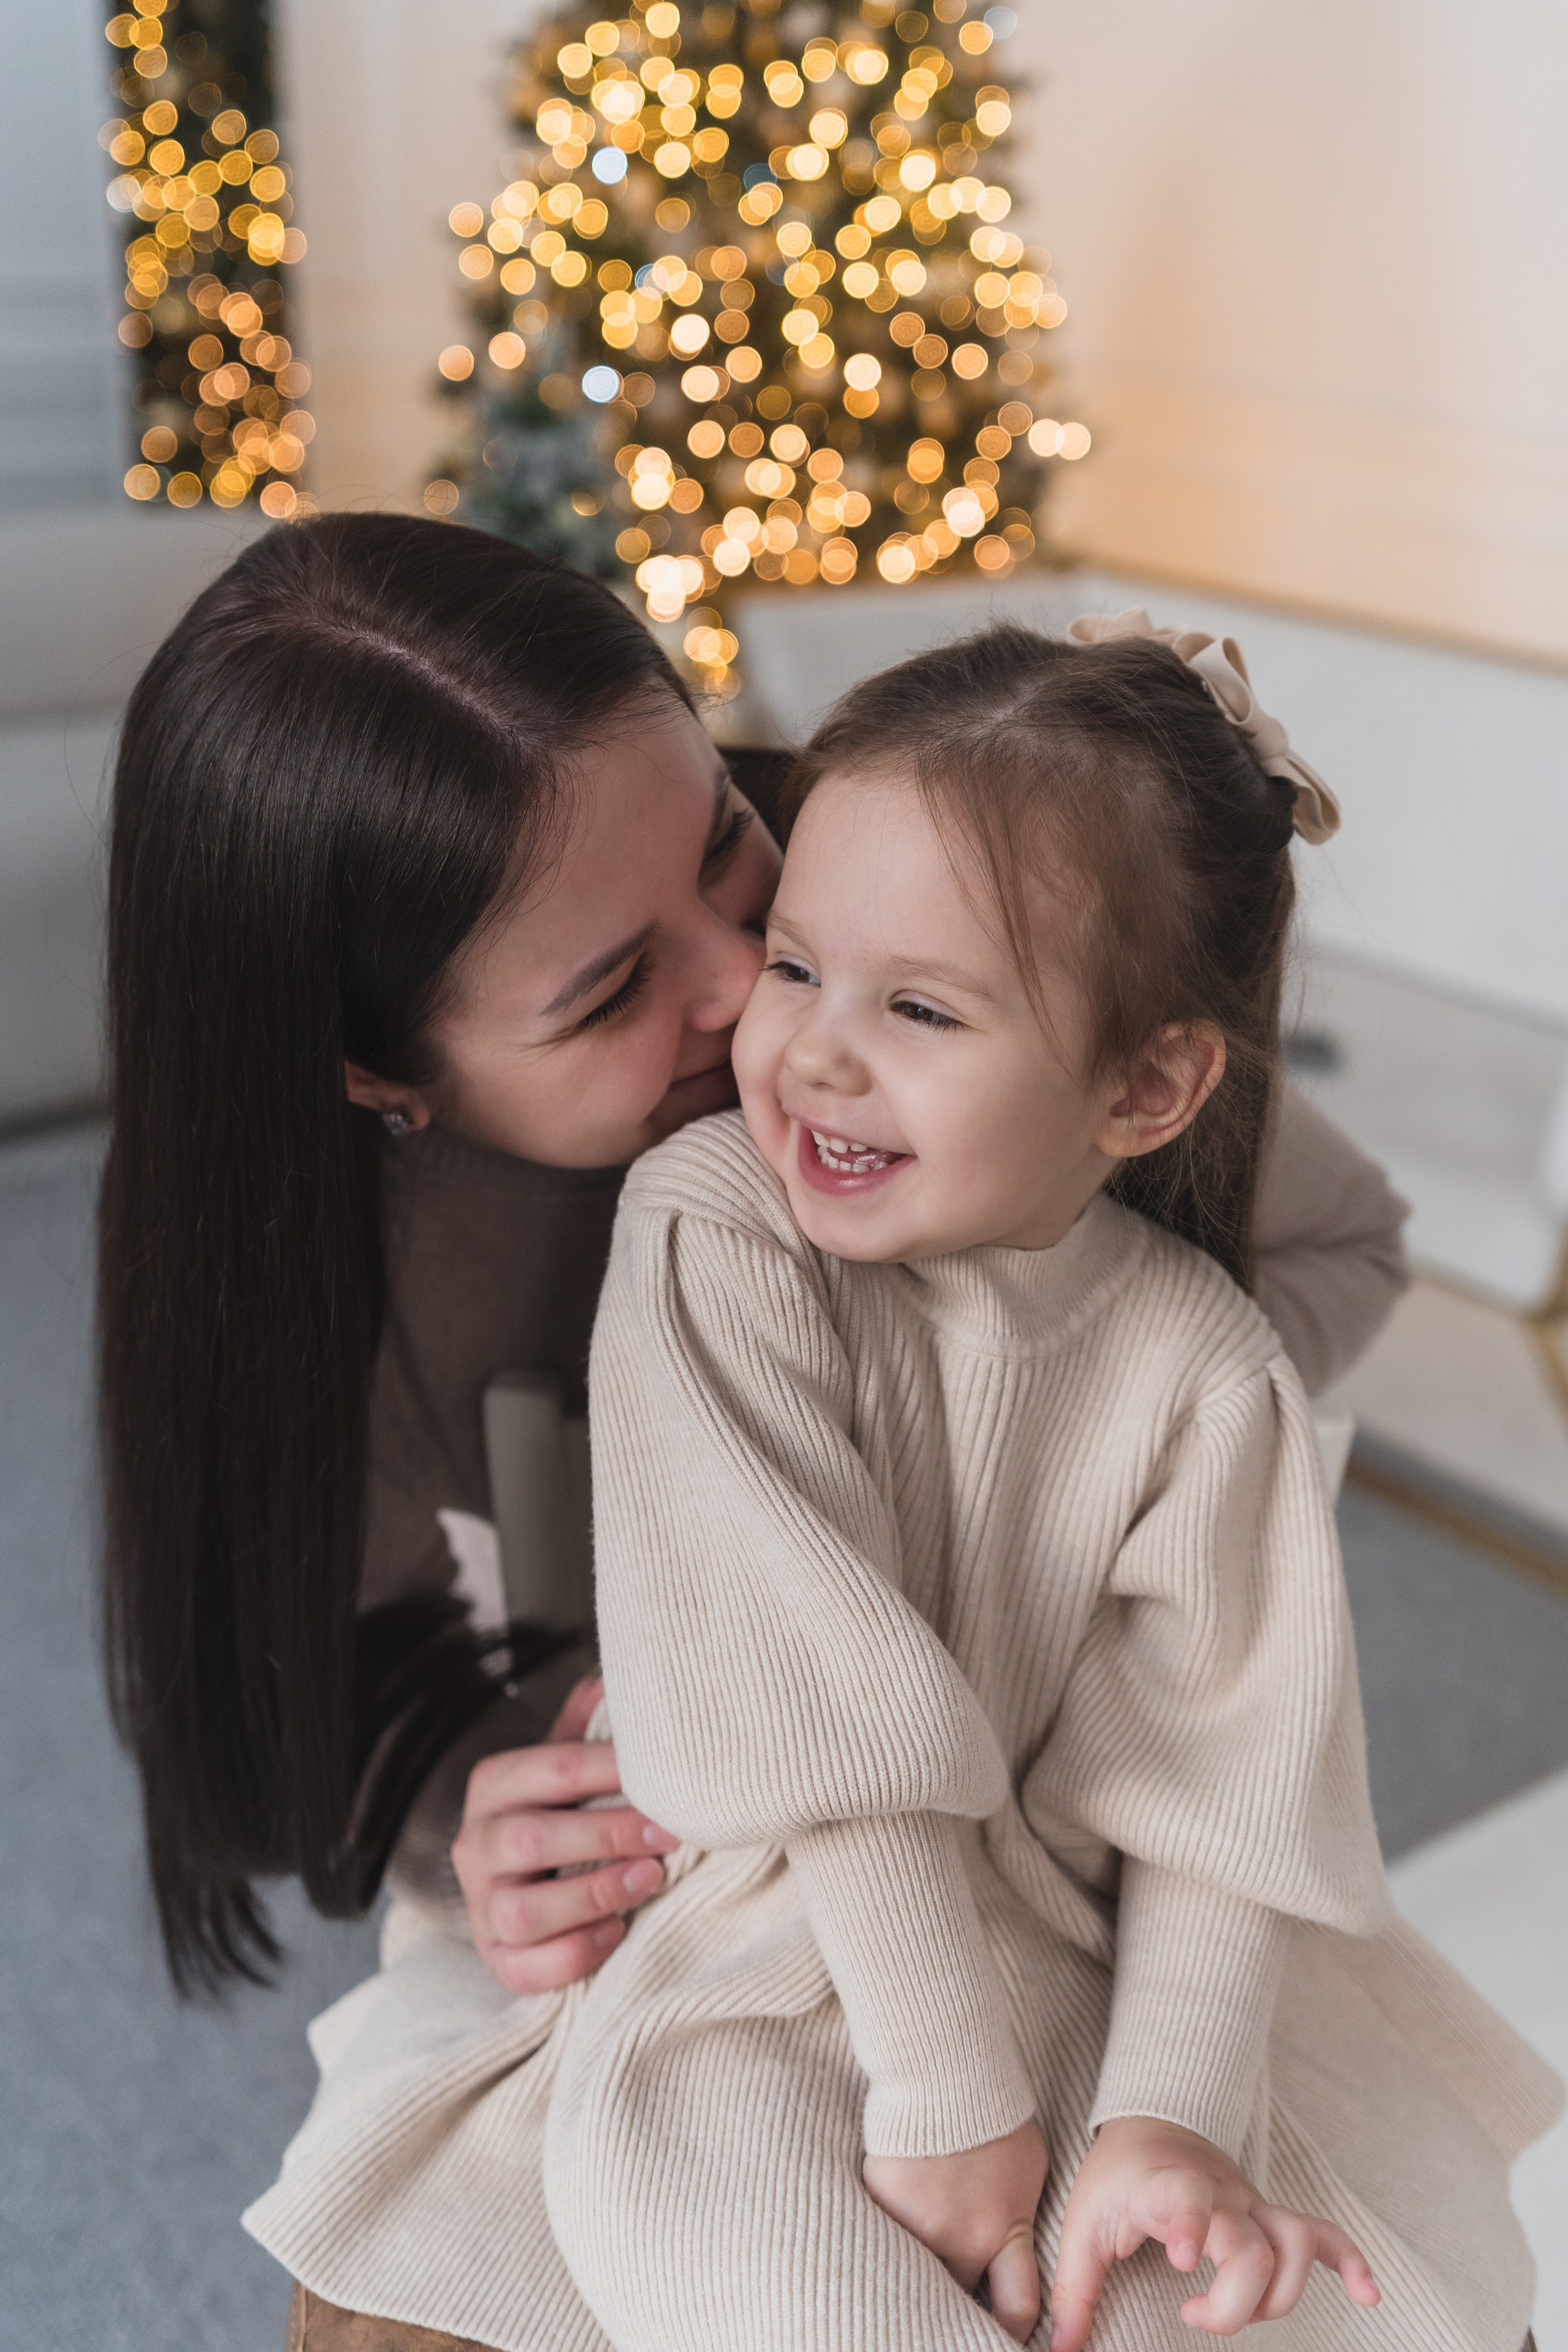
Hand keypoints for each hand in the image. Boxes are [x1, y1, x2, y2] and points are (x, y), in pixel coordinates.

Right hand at [452, 1676, 679, 1994]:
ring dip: (593, 1896)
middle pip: (532, 1840)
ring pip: (524, 1911)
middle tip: (670, 1834)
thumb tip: (615, 1678)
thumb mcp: (562, 1761)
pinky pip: (524, 1969)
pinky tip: (618, 1932)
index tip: (670, 1776)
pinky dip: (574, 1955)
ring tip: (651, 1879)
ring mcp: (481, 1907)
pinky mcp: (495, 1958)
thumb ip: (586, 1725)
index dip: (613, 1771)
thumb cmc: (554, 1810)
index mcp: (494, 1784)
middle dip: (607, 1835)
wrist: (513, 1875)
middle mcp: (475, 1844)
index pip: (553, 1769)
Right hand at [864, 2119, 1048, 2343]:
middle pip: (959, 2298)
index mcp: (1001, 2233)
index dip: (1014, 2331)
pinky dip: (891, 2231)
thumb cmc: (995, 2116)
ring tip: (928, 2241)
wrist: (944, 2074)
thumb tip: (1017, 2242)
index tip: (1008, 2332)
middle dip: (961, 2300)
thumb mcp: (1027, 2171)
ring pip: (917, 2273)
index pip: (1016, 2311)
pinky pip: (884, 2235)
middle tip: (961, 2295)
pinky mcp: (878, 2205)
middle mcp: (958, 2242)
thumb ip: (1017, 2215)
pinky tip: (898, 2211)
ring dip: (924, 2266)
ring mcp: (913, 2227)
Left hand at [1048, 2116, 1379, 2348]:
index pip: (1187, 2199)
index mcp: (1168, 2188)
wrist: (1150, 2123)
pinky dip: (1348, 2261)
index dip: (1190, 2224)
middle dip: (1233, 2304)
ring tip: (1221, 2311)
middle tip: (1188, 2313)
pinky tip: (1369, 2295)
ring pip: (1292, 2246)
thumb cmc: (1114, 2180)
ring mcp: (1251, 2204)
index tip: (1183, 2257)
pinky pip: (1321, 2233)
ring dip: (1274, 2297)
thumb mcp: (1082, 2228)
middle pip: (1253, 2251)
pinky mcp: (1268, 2215)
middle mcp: (1220, 2195)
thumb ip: (1072, 2291)